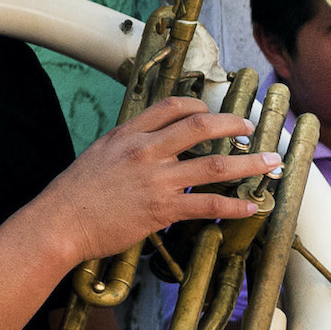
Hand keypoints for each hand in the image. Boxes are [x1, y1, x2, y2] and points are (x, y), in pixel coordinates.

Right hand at [38, 95, 277, 264]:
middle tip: (251, 127)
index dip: (199, 106)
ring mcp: (156, 180)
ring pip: (213, 164)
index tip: (213, 112)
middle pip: (200, 127)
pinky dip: (233, 206)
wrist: (60, 222)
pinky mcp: (162, 209)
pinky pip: (206, 204)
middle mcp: (145, 151)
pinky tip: (251, 207)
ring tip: (270, 162)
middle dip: (233, 124)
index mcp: (128, 134)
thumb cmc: (74, 193)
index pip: (171, 107)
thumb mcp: (98, 155)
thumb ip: (126, 146)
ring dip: (248, 163)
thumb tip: (149, 146)